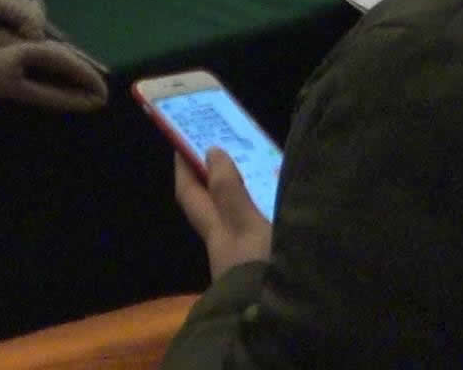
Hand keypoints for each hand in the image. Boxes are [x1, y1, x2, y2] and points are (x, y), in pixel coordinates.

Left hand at [173, 149, 272, 281]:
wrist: (276, 323)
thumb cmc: (257, 269)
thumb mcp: (245, 226)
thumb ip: (231, 192)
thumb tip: (210, 151)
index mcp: (215, 231)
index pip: (189, 193)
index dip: (184, 166)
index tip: (181, 138)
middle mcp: (224, 244)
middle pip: (212, 205)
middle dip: (213, 177)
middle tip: (226, 145)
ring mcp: (244, 257)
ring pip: (236, 216)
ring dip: (242, 193)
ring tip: (259, 167)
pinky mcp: (265, 266)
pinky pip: (258, 228)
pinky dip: (264, 210)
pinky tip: (282, 205)